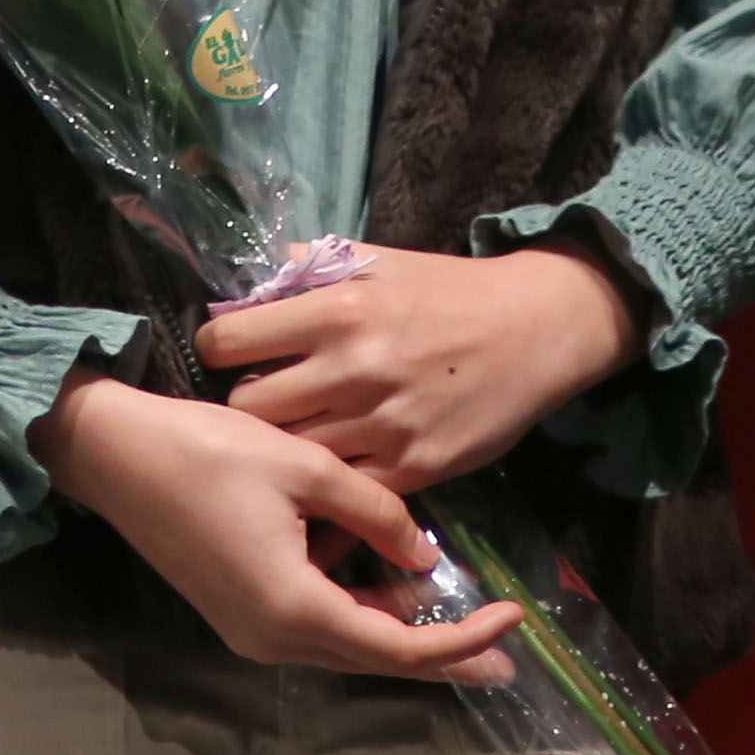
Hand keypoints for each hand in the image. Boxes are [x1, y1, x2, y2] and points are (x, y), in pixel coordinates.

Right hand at [30, 369, 526, 684]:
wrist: (114, 454)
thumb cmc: (209, 451)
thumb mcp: (308, 468)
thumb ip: (376, 513)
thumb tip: (424, 554)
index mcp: (294, 608)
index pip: (401, 646)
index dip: (463, 638)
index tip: (514, 615)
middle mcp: (272, 637)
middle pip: (377, 659)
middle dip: (444, 653)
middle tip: (504, 650)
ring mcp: (250, 630)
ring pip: (346, 642)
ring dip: (399, 628)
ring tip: (458, 613)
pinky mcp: (238, 610)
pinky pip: (316, 622)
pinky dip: (359, 607)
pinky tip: (388, 580)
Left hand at [195, 246, 638, 493]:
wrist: (536, 330)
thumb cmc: (449, 292)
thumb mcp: (378, 260)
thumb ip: (310, 269)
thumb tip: (243, 286)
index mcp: (340, 309)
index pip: (229, 341)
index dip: (218, 349)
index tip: (231, 353)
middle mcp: (355, 368)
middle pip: (249, 408)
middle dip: (244, 406)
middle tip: (262, 402)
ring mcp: (385, 424)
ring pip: (290, 455)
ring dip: (284, 449)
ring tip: (294, 438)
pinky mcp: (414, 469)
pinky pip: (344, 494)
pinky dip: (328, 488)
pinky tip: (327, 476)